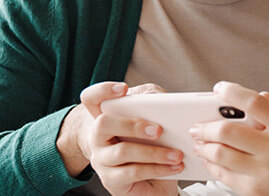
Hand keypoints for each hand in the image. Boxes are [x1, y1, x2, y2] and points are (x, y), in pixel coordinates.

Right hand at [65, 82, 182, 195]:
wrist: (149, 179)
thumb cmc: (148, 143)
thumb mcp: (151, 117)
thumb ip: (152, 101)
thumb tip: (160, 98)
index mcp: (105, 116)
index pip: (91, 98)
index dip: (103, 91)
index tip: (124, 88)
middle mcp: (97, 137)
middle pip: (102, 123)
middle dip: (132, 124)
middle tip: (158, 129)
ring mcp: (101, 159)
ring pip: (123, 151)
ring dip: (154, 152)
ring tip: (177, 154)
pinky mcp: (110, 180)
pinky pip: (133, 173)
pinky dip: (157, 169)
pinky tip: (174, 167)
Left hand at [189, 82, 268, 195]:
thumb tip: (247, 96)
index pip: (255, 103)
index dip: (232, 92)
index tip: (219, 88)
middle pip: (228, 131)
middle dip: (205, 127)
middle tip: (197, 126)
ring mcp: (264, 171)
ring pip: (220, 153)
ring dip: (203, 146)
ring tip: (199, 141)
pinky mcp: (253, 189)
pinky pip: (222, 174)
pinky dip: (210, 164)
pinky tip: (209, 158)